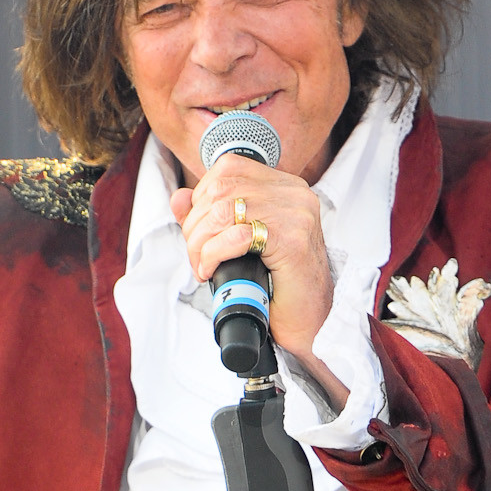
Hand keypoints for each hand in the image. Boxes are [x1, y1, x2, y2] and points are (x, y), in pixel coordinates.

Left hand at [169, 157, 349, 408]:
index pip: (228, 168)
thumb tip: (178, 198)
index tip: (201, 233)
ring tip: (202, 265)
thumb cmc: (279, 286)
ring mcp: (296, 214)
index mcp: (285, 187)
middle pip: (220, 188)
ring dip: (200, 242)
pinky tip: (211, 269)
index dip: (201, 198)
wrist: (311, 322)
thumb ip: (209, 217)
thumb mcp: (241, 244)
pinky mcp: (293, 240)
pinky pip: (237, 236)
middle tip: (197, 256)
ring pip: (223, 210)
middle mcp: (294, 193)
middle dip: (195, 225)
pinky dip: (213, 253)